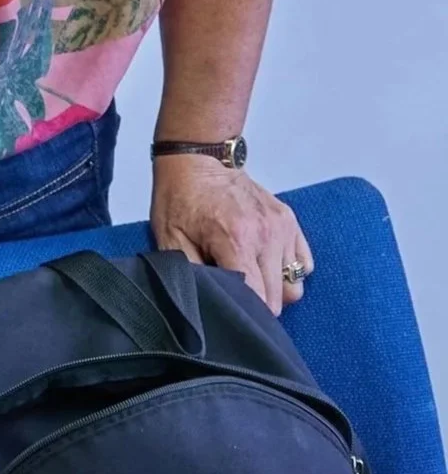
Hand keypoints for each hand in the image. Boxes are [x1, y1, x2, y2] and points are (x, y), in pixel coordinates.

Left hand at [151, 155, 311, 313]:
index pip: (259, 298)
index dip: (246, 313)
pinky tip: (264, 264)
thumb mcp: (171, 238)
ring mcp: (282, 228)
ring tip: (251, 278)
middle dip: (260, 305)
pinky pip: (303, 263)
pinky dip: (288, 270)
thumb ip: (193, 274)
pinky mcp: (290, 222)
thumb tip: (209, 302)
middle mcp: (267, 236)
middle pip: (281, 297)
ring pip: (296, 284)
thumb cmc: (181, 198)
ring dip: (276, 289)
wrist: (199, 160)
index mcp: (237, 241)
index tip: (233, 313)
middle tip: (237, 296)